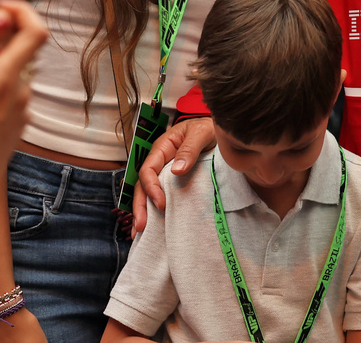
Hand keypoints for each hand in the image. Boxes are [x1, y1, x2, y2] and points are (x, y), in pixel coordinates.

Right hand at [132, 117, 214, 233]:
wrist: (221, 131)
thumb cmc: (209, 128)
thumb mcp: (202, 132)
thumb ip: (190, 148)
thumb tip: (177, 170)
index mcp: (163, 147)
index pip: (148, 169)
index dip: (151, 188)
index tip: (161, 204)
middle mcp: (160, 161)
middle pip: (142, 184)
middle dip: (139, 206)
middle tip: (141, 226)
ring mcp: (165, 172)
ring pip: (147, 192)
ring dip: (142, 211)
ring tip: (140, 231)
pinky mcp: (173, 181)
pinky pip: (160, 195)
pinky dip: (153, 210)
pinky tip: (153, 225)